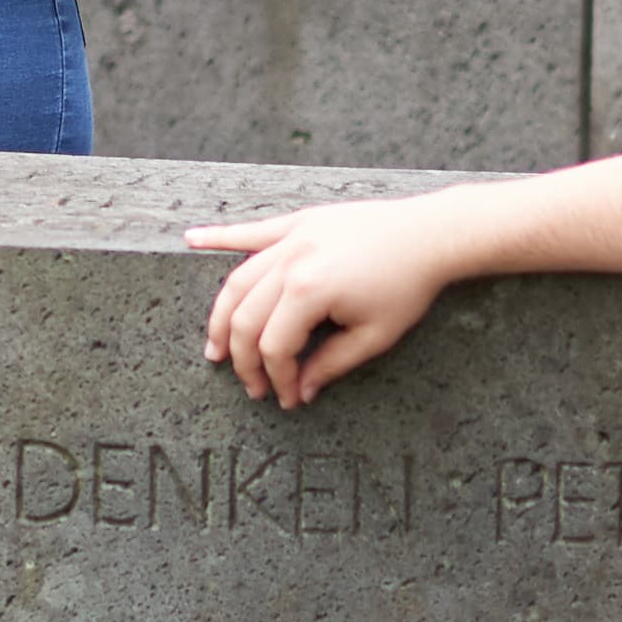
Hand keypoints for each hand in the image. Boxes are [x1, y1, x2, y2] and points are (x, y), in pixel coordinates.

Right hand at [188, 194, 461, 407]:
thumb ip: (331, 365)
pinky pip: (250, 231)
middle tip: (251, 386)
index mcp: (309, 292)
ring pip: (237, 282)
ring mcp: (291, 238)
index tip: (286, 399)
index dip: (277, 378)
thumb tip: (300, 391)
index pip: (275, 346)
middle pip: (245, 318)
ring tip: (214, 348)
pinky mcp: (298, 222)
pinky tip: (191, 239)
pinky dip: (219, 236)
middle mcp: (290, 262)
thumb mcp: (373, 337)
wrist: (430, 235)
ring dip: (220, 316)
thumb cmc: (407, 287)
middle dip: (243, 359)